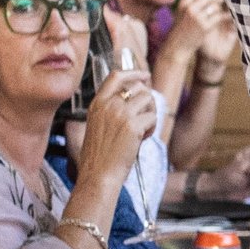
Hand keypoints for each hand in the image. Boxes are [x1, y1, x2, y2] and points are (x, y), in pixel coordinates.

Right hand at [70, 64, 159, 199]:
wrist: (98, 175)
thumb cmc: (100, 156)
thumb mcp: (98, 125)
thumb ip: (111, 109)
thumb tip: (137, 97)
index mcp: (97, 104)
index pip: (116, 76)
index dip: (133, 73)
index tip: (144, 76)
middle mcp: (108, 105)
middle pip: (138, 87)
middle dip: (147, 100)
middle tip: (145, 118)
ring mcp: (120, 113)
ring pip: (148, 99)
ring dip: (151, 113)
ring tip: (143, 130)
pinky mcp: (132, 126)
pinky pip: (152, 117)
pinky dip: (151, 128)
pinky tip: (142, 139)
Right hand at [168, 0, 236, 73]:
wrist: (178, 46)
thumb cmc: (181, 29)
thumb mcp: (181, 12)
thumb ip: (190, 2)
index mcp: (183, 3)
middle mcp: (189, 8)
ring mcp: (197, 17)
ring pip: (215, 6)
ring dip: (222, 7)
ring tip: (225, 8)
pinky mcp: (205, 27)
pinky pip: (219, 17)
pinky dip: (225, 16)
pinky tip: (228, 16)